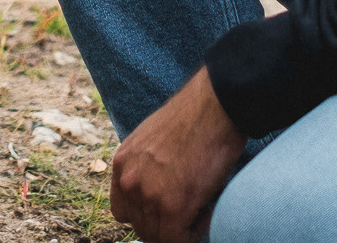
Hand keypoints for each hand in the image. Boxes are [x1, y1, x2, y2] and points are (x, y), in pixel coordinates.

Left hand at [109, 70, 245, 242]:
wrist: (214, 106)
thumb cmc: (193, 118)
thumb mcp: (152, 140)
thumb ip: (145, 167)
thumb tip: (157, 190)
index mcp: (121, 162)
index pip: (122, 211)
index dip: (146, 216)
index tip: (167, 211)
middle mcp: (128, 180)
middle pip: (140, 227)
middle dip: (166, 224)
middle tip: (191, 209)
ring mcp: (148, 194)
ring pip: (158, 236)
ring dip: (181, 228)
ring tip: (201, 206)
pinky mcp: (172, 206)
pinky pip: (177, 240)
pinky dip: (193, 233)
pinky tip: (207, 210)